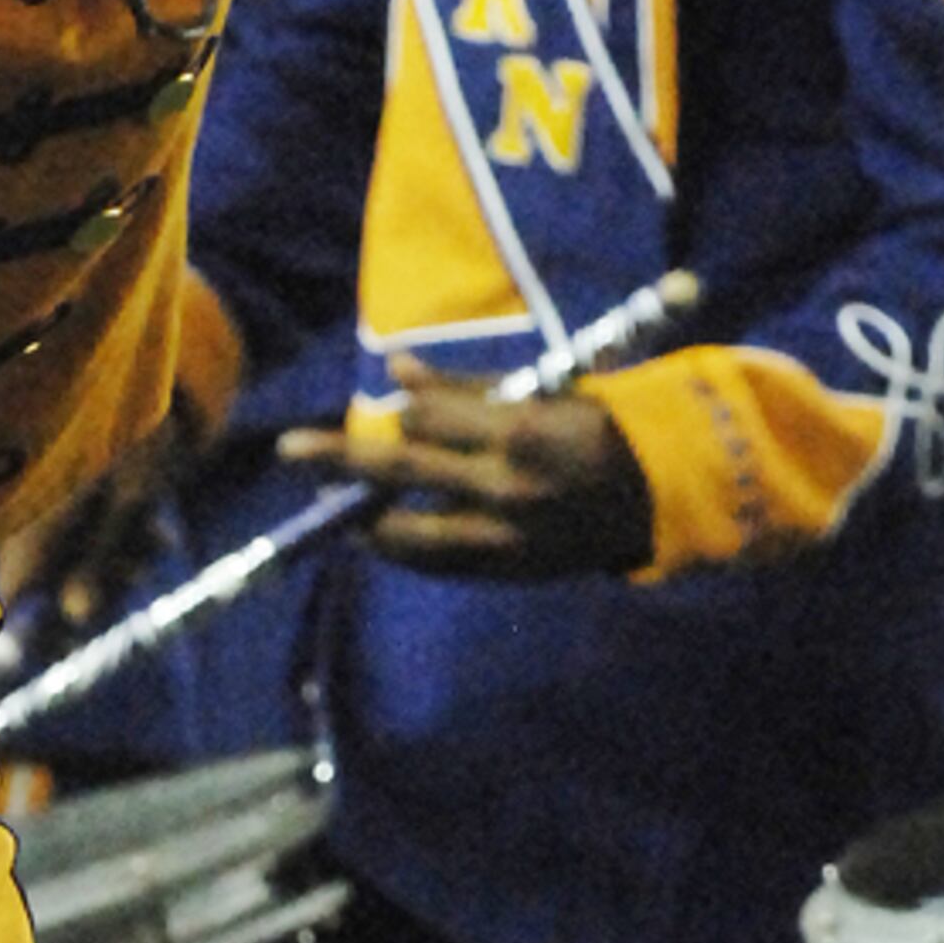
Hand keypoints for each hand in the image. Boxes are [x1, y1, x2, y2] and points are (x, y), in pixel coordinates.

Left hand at [280, 362, 654, 578]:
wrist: (657, 497)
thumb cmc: (598, 428)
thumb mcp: (542, 393)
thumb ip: (465, 389)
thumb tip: (397, 371)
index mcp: (514, 433)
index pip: (425, 418)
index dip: (406, 409)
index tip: (397, 405)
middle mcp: (501, 488)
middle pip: (398, 469)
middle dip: (338, 458)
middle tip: (286, 451)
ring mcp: (501, 536)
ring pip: (406, 532)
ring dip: (364, 519)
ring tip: (336, 510)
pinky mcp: (503, 571)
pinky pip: (435, 563)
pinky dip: (403, 550)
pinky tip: (378, 536)